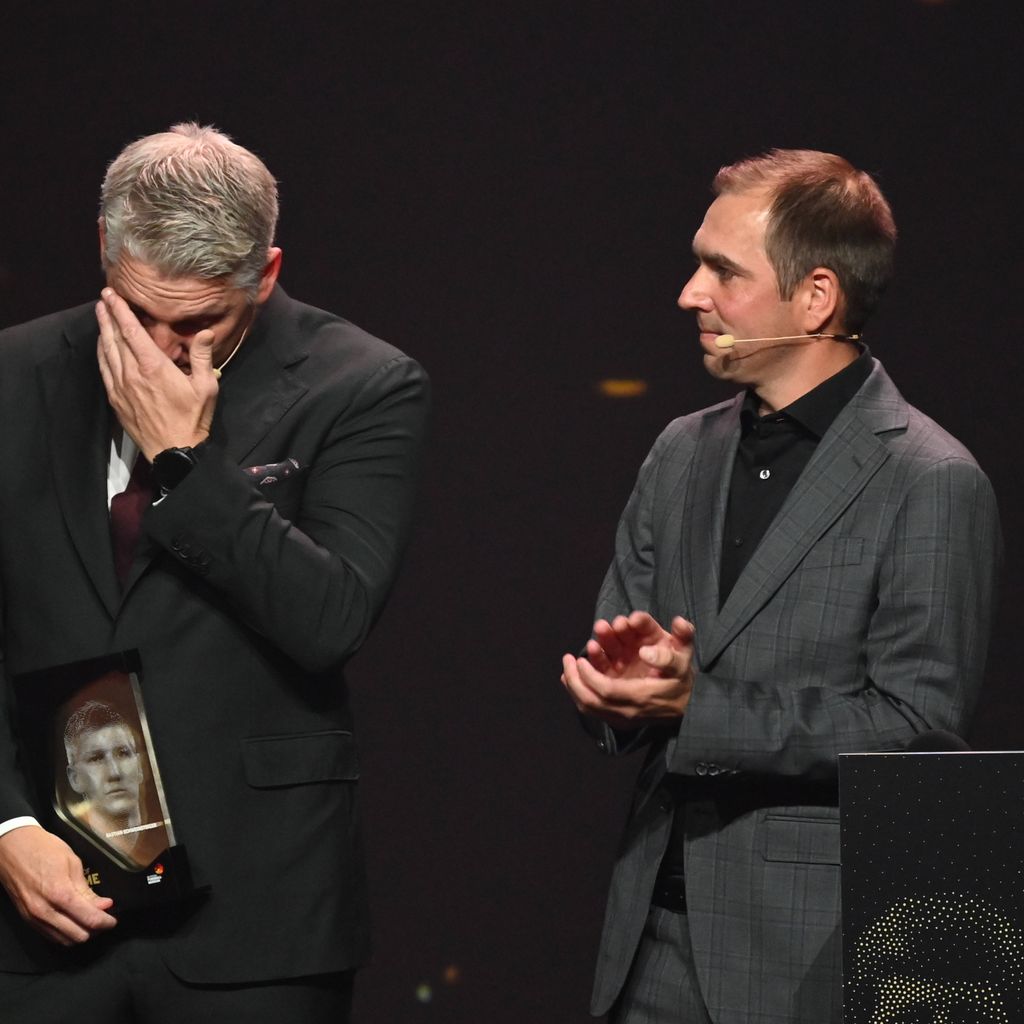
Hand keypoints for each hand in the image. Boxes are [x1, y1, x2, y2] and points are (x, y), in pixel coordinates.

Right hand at [0, 827, 115, 944]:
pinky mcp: (27, 919)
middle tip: (104, 918)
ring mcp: (34, 917)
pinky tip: (73, 922)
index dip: (106, 922)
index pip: (89, 919)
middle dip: (95, 930)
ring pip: (63, 940)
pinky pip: (50, 935)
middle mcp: (45, 911)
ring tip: (90, 921)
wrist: (13, 848)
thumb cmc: (43, 849)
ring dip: (80, 934)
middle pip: (78, 935)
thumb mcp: (72, 863)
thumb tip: (104, 905)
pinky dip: (65, 933)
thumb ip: (87, 889)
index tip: (113, 920)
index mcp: (60, 893)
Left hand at [96, 287, 217, 459]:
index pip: (131, 331)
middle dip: (107, 316)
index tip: (111, 295)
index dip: (120, 310)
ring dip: (102, 332)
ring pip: (106, 352)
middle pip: (114, 338)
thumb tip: (205, 332)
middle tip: (103, 299)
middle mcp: (132, 373)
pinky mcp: (116, 399)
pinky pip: (104, 370)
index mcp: (153, 367)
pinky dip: (101, 353)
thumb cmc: (193, 418)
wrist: (175, 451)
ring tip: (101, 316)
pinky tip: (102, 346)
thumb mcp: (206, 387)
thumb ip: (202, 357)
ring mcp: (121, 387)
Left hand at [561, 611, 695, 728]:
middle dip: (575, 681)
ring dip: (574, 689)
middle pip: (591, 702)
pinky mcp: (620, 719)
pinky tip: (573, 681)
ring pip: (589, 709)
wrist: (690, 708)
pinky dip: (580, 696)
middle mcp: (628, 711)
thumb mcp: (682, 664)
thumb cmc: (682, 682)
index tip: (580, 658)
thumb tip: (646, 650)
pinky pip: (594, 711)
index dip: (589, 675)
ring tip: (566, 670)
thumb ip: (667, 655)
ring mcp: (622, 718)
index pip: (605, 691)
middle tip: (567, 660)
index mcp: (640, 696)